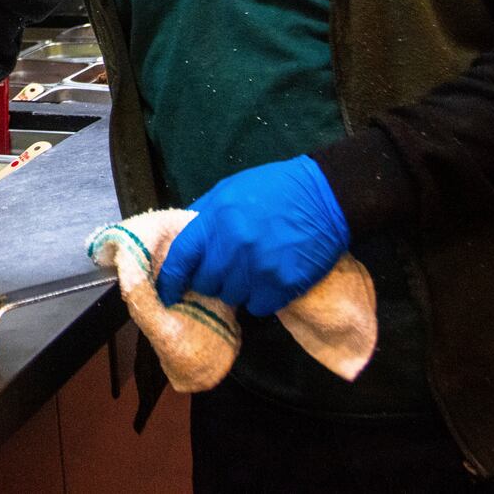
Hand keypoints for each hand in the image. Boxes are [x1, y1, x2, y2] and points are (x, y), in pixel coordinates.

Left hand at [155, 155, 348, 316]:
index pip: (181, 258)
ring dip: (237, 289)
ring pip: (232, 297)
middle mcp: (234, 247)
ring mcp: (259, 268)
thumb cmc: (275, 188)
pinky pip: (259, 306)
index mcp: (216, 220)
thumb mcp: (230, 190)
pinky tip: (268, 282)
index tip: (168, 292)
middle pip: (206, 283)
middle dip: (210, 280)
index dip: (171, 279)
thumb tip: (183, 239)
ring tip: (250, 273)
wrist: (325, 196)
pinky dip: (260, 298)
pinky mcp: (283, 285)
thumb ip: (205, 215)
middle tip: (223, 271)